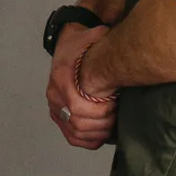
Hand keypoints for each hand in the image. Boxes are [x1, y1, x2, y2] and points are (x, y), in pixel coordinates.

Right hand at [46, 22, 116, 149]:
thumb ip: (104, 40)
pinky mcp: (58, 114)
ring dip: (97, 133)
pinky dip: (88, 140)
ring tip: (112, 125)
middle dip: (102, 124)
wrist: (66, 45)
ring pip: (75, 133)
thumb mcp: (91, 35)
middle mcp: (55, 95)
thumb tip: (121, 44)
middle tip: (116, 116)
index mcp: (61, 78)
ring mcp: (55, 106)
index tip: (114, 104)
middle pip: (77, 123)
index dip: (99, 112)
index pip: (77, 107)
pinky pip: (71, 136)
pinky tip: (102, 136)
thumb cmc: (80, 43)